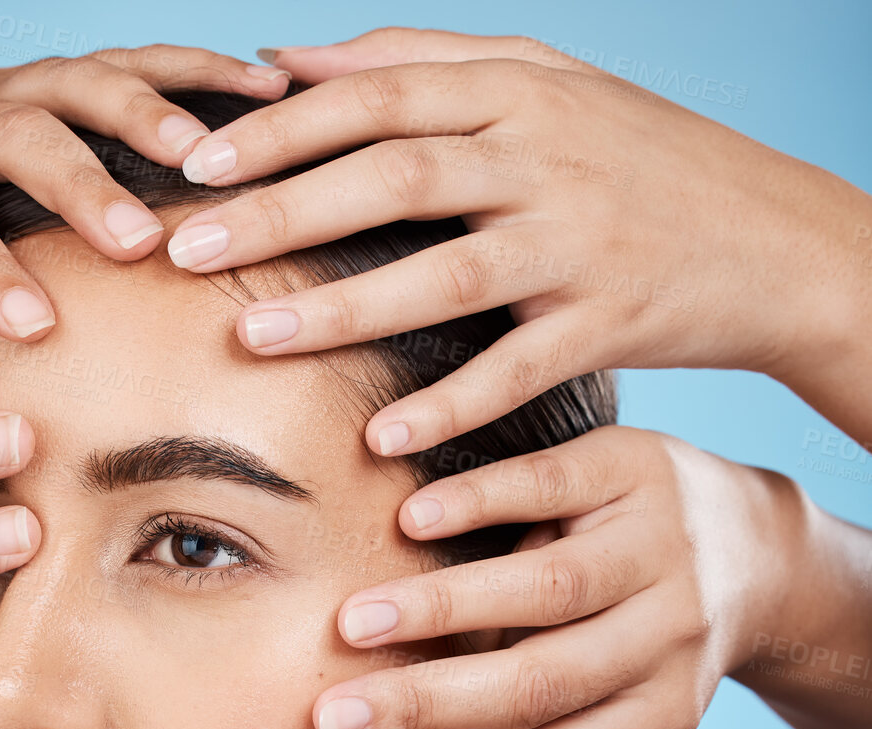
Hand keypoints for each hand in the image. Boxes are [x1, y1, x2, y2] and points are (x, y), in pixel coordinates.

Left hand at [0, 52, 285, 332]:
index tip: (31, 324)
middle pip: (20, 135)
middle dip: (83, 186)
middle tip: (141, 246)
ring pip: (81, 85)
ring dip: (152, 116)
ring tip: (223, 159)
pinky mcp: (37, 82)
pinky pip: (119, 64)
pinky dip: (186, 72)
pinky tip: (258, 90)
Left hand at [164, 27, 871, 445]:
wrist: (773, 237)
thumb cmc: (637, 162)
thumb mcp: (542, 86)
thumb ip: (419, 68)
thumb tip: (289, 58)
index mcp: (518, 91)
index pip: (378, 97)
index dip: (282, 130)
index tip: (195, 165)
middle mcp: (545, 154)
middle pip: (394, 173)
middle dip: (281, 211)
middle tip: (186, 248)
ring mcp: (579, 239)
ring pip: (448, 269)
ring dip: (343, 308)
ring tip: (253, 339)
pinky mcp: (610, 320)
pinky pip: (518, 369)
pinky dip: (451, 404)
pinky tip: (383, 440)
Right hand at [314, 427, 803, 728]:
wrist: (753, 551)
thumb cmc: (647, 665)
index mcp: (658, 718)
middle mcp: (668, 639)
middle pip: (537, 684)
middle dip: (426, 706)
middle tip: (331, 717)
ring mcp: (659, 550)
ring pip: (546, 589)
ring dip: (441, 608)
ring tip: (354, 623)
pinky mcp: (637, 469)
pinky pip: (551, 487)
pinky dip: (478, 503)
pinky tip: (409, 521)